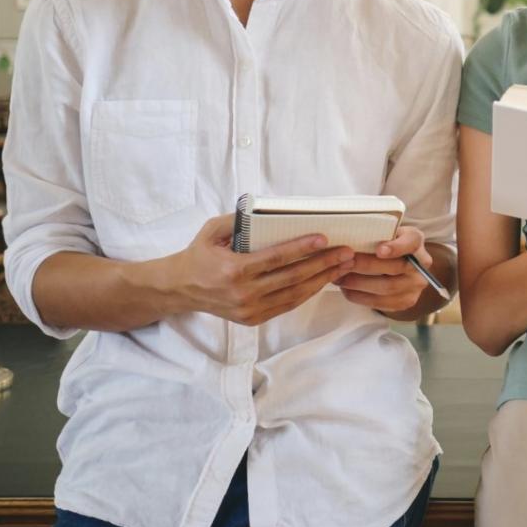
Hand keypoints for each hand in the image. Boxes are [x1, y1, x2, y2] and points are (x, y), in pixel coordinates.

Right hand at [163, 213, 354, 325]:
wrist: (180, 289)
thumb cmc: (199, 255)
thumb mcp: (212, 230)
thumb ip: (238, 219)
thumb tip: (266, 208)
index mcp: (234, 270)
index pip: (276, 258)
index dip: (302, 248)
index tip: (325, 238)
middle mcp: (244, 293)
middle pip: (292, 277)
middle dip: (323, 264)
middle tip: (346, 252)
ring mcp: (250, 310)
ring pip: (294, 295)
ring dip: (322, 280)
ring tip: (342, 266)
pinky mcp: (253, 319)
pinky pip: (287, 305)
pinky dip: (307, 292)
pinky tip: (323, 280)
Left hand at [334, 225, 439, 313]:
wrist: (401, 264)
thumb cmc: (387, 244)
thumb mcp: (386, 232)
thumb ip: (376, 232)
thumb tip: (350, 235)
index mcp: (416, 241)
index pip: (411, 243)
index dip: (397, 247)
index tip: (379, 250)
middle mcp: (421, 265)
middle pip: (396, 267)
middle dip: (366, 266)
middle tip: (344, 262)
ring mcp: (416, 286)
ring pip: (387, 288)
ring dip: (359, 283)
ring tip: (340, 277)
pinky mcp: (406, 302)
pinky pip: (382, 303)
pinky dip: (361, 297)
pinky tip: (347, 290)